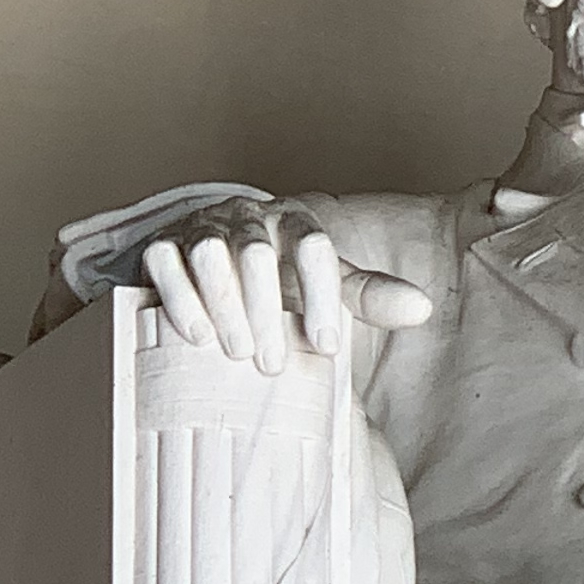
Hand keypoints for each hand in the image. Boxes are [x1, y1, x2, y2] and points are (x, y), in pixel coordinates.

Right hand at [141, 198, 431, 370]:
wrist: (216, 263)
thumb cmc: (280, 281)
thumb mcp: (327, 286)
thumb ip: (368, 296)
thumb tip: (422, 309)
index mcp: (295, 223)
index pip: (314, 246)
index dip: (321, 296)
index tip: (325, 347)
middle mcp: (248, 219)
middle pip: (257, 254)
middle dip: (265, 312)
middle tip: (272, 364)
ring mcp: (203, 229)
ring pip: (209, 253)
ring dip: (225, 307)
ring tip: (237, 353)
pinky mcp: (162, 245)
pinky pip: (164, 262)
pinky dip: (180, 298)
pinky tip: (199, 335)